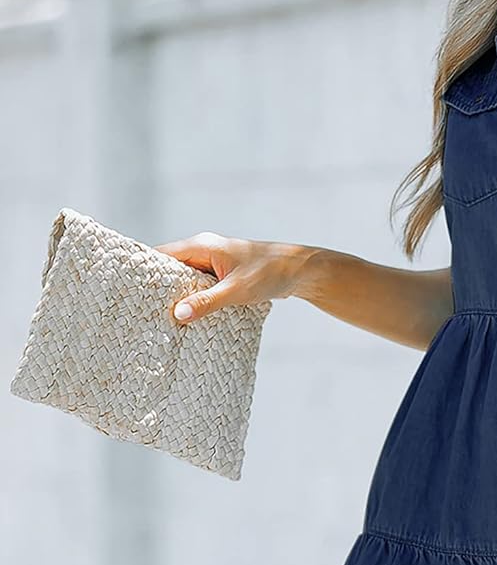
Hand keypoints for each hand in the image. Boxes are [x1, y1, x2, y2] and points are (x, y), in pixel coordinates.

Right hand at [151, 232, 314, 324]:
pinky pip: (200, 287)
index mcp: (202, 246)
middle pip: (170, 270)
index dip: (144, 272)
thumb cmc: (271, 273)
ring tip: (156, 318)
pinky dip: (193, 299)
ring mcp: (214, 263)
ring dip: (177, 296)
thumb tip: (177, 314)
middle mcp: (204, 251)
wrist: (301, 272)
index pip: (161, 255)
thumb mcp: (236, 290)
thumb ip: (206, 302)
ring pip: (186, 280)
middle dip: (158, 289)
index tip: (127, 290)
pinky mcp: (223, 276)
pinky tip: (186, 317)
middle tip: (139, 311)